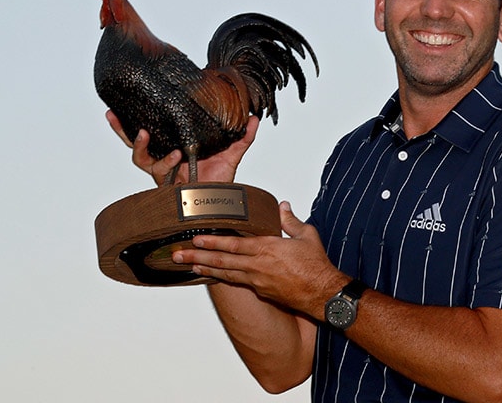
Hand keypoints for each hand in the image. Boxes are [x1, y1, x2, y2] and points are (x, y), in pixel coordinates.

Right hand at [105, 110, 259, 184]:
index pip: (150, 133)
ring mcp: (163, 174)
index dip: (133, 122)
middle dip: (121, 130)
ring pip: (141, 159)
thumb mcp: (232, 154)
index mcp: (173, 150)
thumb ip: (242, 136)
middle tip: (113, 115)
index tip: (121, 107)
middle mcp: (164, 161)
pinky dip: (165, 162)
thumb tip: (254, 118)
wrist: (223, 205)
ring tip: (145, 133)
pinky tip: (174, 154)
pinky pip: (159, 173)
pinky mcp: (167, 186)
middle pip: (135, 144)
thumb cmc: (222, 182)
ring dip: (141, 146)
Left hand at [172, 201, 346, 316]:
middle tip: (178, 255)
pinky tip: (213, 275)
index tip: (196, 239)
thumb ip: (291, 220)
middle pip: (222, 262)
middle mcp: (258, 267)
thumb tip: (282, 206)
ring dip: (205, 269)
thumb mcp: (307, 236)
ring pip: (225, 274)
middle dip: (197, 258)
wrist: (323, 294)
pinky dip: (222, 278)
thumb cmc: (316, 267)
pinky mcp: (261, 292)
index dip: (213, 242)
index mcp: (268, 249)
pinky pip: (236, 282)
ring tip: (188, 266)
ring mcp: (258, 281)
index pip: (233, 245)